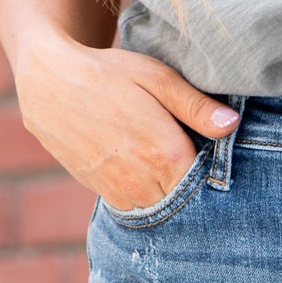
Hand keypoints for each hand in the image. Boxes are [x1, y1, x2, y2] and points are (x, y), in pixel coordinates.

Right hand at [13, 30, 238, 208]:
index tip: (214, 154)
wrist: (49, 87)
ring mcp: (125, 195)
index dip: (215, 170)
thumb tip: (232, 125)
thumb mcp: (155, 78)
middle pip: (188, 199)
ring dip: (173, 193)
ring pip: (166, 208)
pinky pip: (143, 207)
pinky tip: (150, 171)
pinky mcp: (109, 198)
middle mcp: (145, 182)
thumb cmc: (107, 74)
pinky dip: (151, 195)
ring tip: (169, 164)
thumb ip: (195, 106)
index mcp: (165, 154)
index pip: (208, 181)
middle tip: (196, 160)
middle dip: (196, 185)